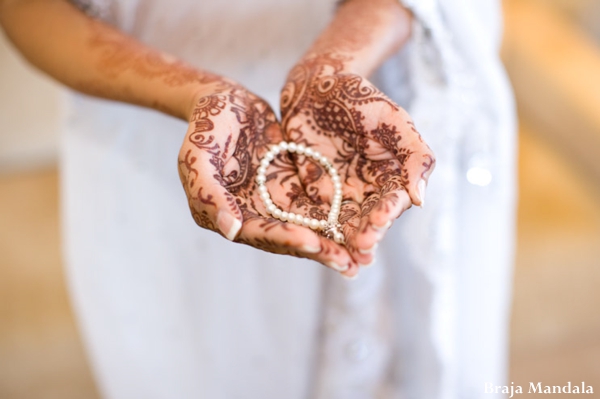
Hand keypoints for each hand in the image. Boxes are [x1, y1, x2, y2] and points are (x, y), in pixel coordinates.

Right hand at [178, 80, 355, 270]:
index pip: (258, 232)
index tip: (311, 242)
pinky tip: (359, 227)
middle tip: (348, 265)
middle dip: (317, 251)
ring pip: (304, 227)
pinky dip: (334, 219)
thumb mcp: (197, 155)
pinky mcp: (289, 189)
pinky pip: (313, 207)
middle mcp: (249, 215)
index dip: (285, 239)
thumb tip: (230, 231)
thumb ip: (208, 193)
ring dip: (331, 243)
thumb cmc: (205, 124)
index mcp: (223, 214)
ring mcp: (271, 203)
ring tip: (361, 257)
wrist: (225, 99)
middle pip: (286, 238)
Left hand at [280, 53, 435, 267]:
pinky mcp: (313, 193)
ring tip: (344, 259)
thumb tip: (419, 199)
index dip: (387, 213)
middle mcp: (368, 190)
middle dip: (367, 234)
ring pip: (345, 225)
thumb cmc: (360, 98)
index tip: (380, 222)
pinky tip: (315, 246)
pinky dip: (317, 233)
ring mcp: (340, 194)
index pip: (392, 202)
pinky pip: (315, 216)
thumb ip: (414, 155)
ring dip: (345, 243)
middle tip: (362, 246)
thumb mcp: (392, 120)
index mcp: (392, 176)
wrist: (318, 86)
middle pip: (369, 220)